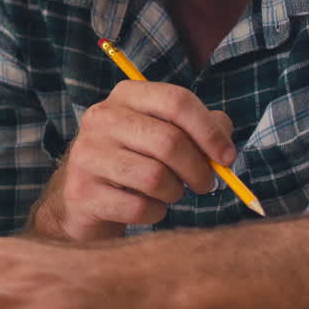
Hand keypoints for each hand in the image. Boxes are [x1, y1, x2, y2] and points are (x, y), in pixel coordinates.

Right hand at [30, 80, 234, 240]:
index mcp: (126, 96)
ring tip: (169, 192)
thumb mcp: (163, 135)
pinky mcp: (83, 192)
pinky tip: (147, 207)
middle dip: (199, 170)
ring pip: (155, 177)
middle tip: (205, 184)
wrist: (82, 200)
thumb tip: (224, 139)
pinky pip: (139, 208)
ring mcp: (88, 154)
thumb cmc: (134, 162)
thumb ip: (199, 129)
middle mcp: (102, 118)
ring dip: (174, 192)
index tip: (227, 158)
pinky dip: (154, 213)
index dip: (209, 131)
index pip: (176, 101)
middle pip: (169, 141)